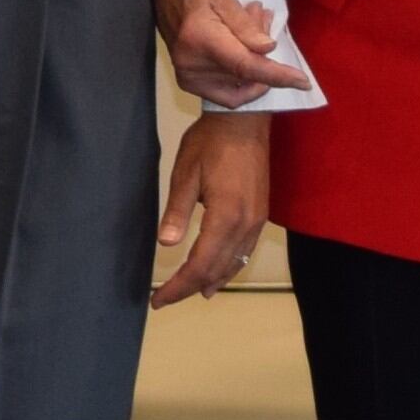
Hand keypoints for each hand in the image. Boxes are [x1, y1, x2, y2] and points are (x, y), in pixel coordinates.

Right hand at [153, 0, 284, 105]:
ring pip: (239, 85)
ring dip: (256, 66)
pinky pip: (226, 95)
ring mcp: (188, 77)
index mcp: (200, 39)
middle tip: (264, 19)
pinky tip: (248, 60)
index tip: (303, 81)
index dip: (277, 75)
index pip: (245, 66)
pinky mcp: (188, 83)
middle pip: (245, 74)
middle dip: (265, 56)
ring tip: (253, 31)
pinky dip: (244, 83)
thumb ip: (246, 26)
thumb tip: (268, 50)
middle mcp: (192, 64)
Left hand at [154, 111, 270, 303]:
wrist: (244, 120)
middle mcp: (245, 225)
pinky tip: (221, 272)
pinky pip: (245, 250)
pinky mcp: (261, 214)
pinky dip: (230, 266)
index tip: (158, 299)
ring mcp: (257, 221)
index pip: (199, 266)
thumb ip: (176, 212)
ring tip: (193, 293)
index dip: (178, 287)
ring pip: (234, 263)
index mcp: (225, 217)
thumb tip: (165, 244)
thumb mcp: (185, 174)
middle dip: (190, 288)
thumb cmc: (210, 143)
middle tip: (165, 299)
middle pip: (217, 270)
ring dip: (212, 280)